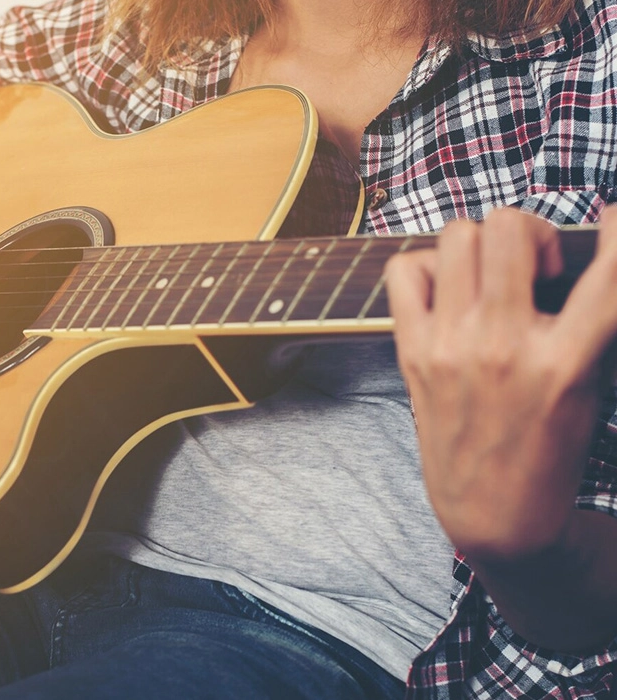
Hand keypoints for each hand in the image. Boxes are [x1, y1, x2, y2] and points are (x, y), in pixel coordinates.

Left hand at [385, 207, 616, 563]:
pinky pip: (404, 270)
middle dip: (530, 232)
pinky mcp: (413, 352)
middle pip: (508, 228)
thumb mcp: (585, 387)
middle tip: (535, 266)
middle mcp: (501, 346)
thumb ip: (586, 324)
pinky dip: (427, 266)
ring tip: (491, 276)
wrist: (493, 513)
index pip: (607, 276)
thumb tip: (572, 262)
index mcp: (563, 362)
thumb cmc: (547, 452)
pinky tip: (448, 291)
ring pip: (456, 236)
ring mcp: (449, 346)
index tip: (615, 219)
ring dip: (481, 244)